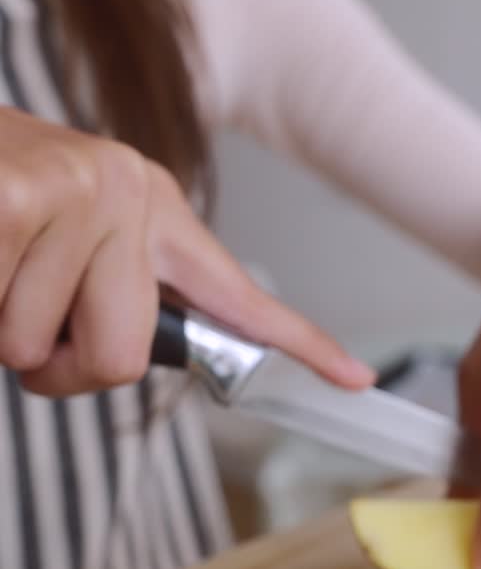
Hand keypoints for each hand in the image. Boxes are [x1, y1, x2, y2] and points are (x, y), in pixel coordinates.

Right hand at [0, 109, 372, 395]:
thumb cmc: (0, 205)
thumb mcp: (63, 240)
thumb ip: (112, 292)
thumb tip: (137, 353)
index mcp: (149, 207)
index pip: (237, 293)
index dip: (302, 343)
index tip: (356, 379)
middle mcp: (126, 191)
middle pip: (123, 357)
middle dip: (59, 363)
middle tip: (22, 314)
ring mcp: (76, 189)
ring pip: (39, 349)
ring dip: (0, 330)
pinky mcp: (22, 197)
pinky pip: (3, 325)